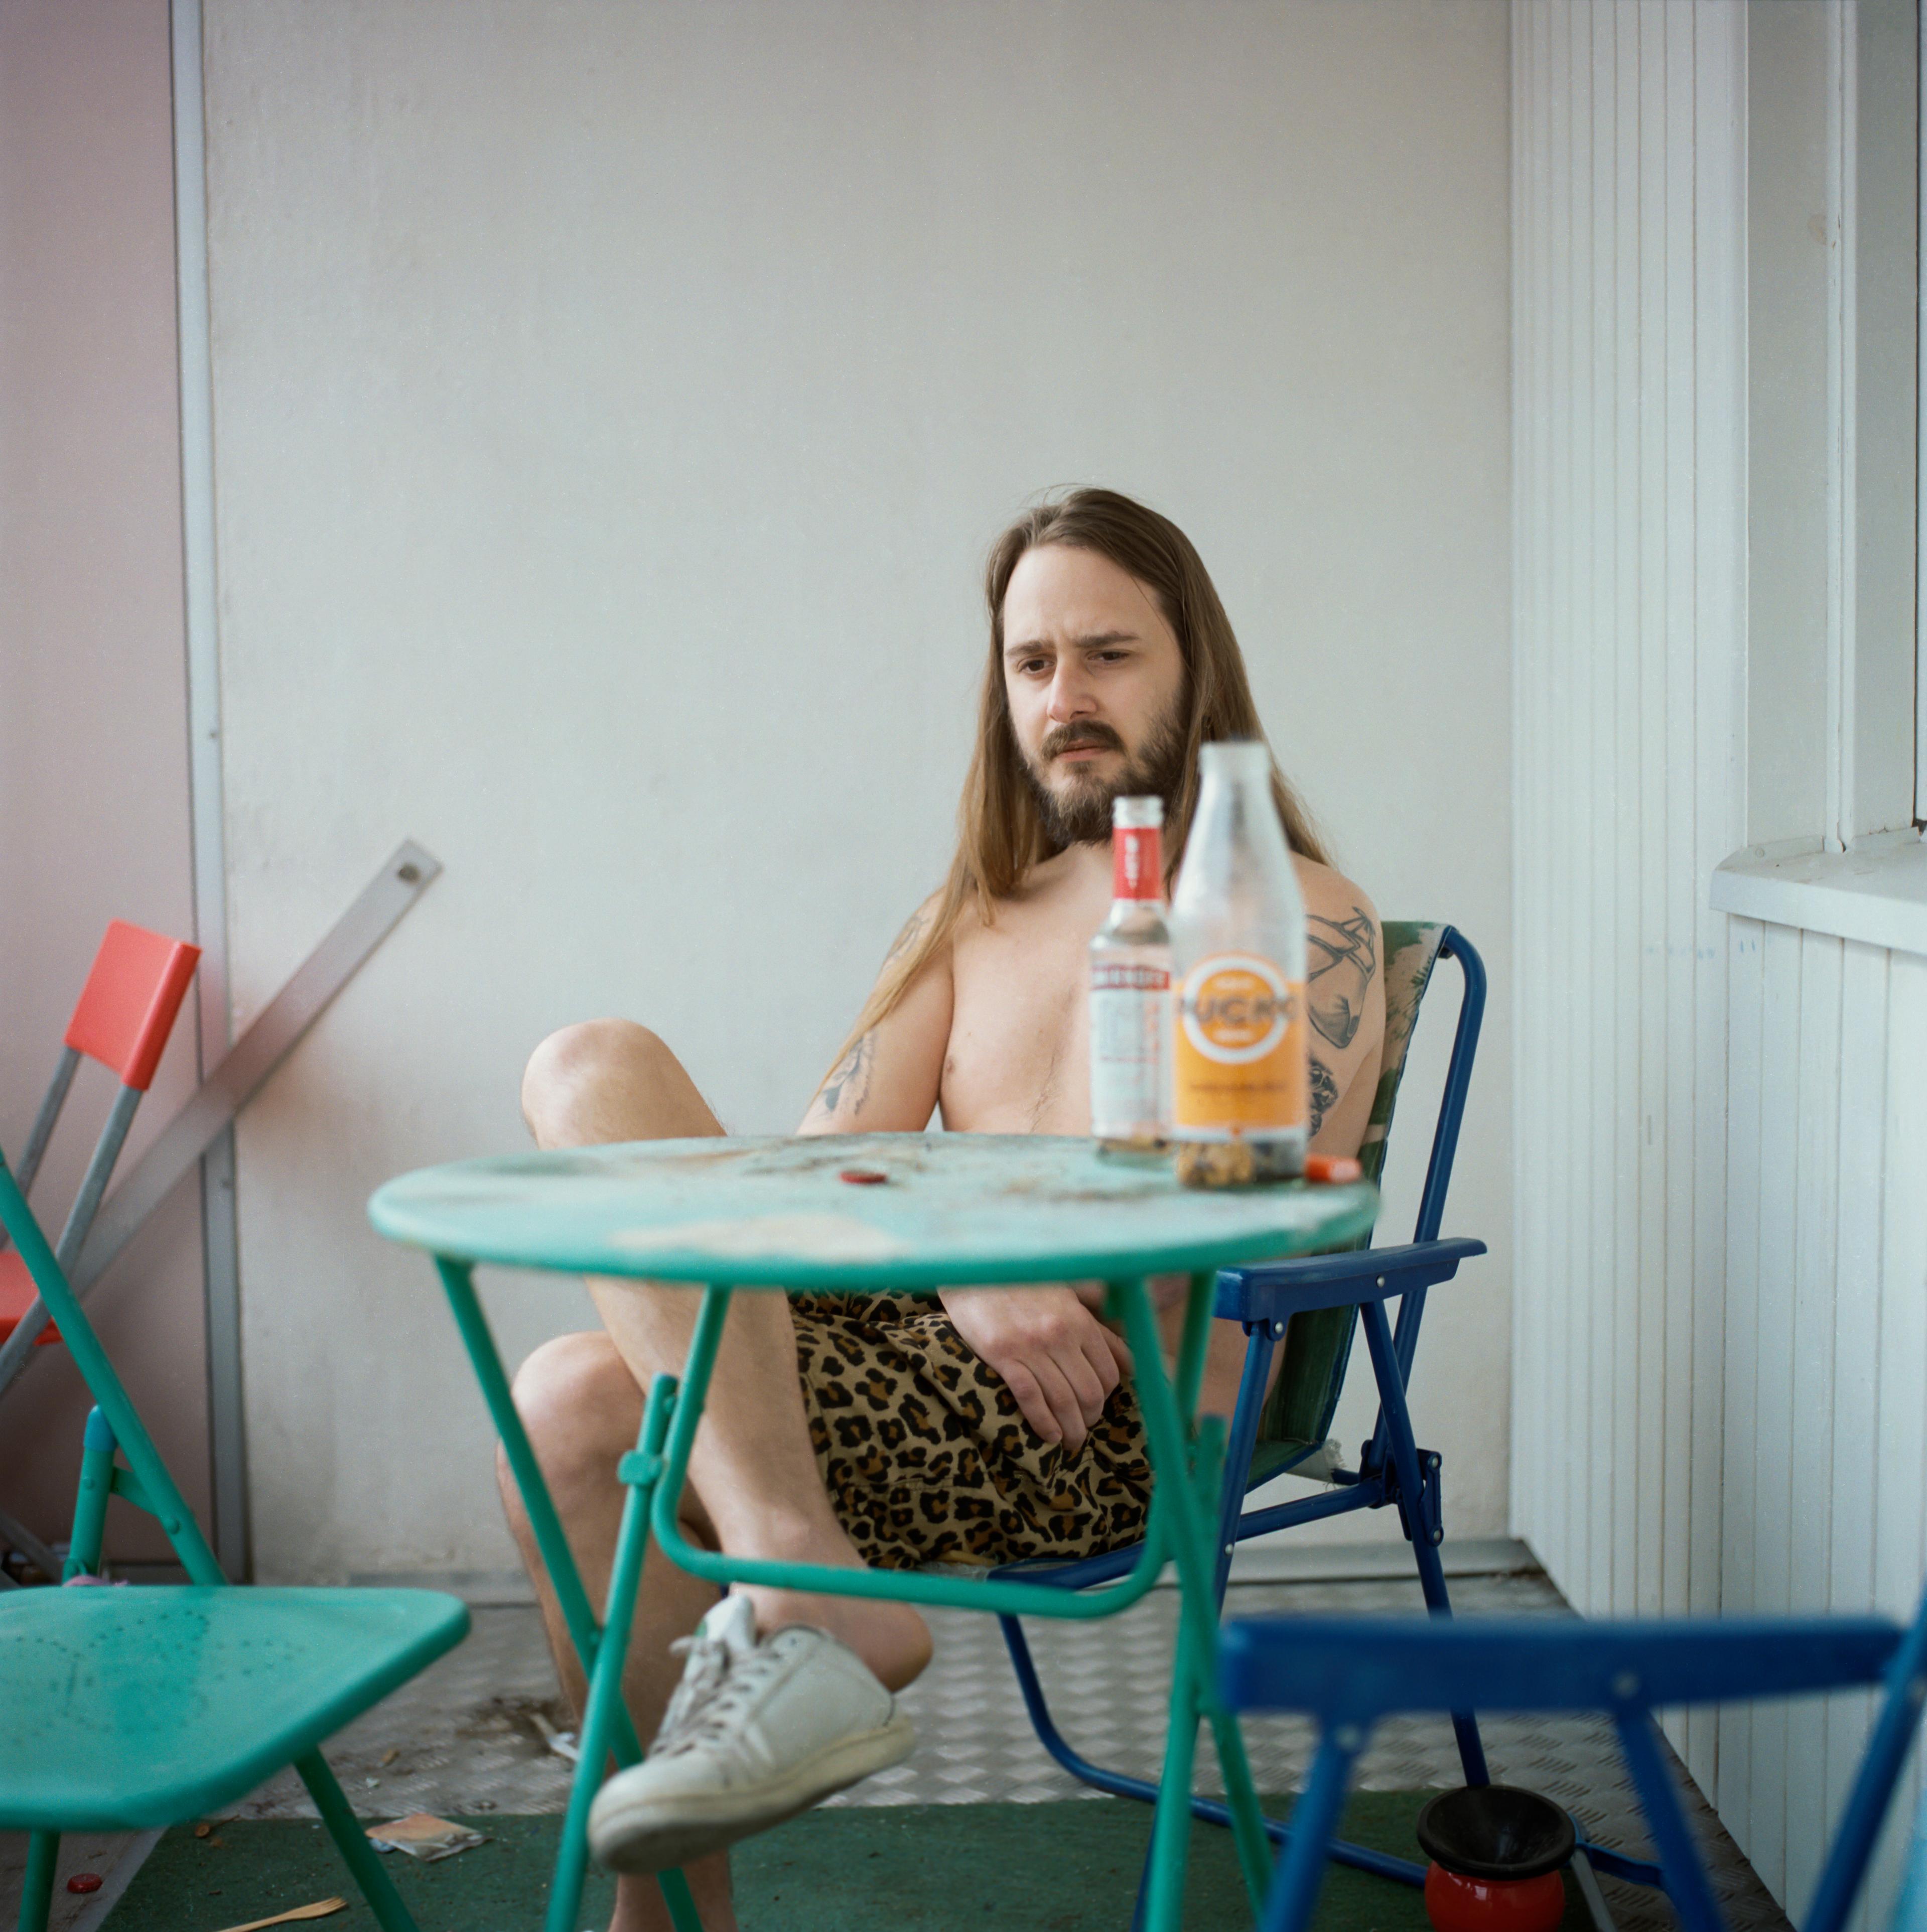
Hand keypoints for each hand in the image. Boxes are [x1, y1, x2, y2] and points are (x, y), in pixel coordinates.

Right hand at [939, 1285, 1133, 1452]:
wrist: (976, 1273)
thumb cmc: (1026, 1288)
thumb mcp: (1069, 1301)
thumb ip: (1099, 1331)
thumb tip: (1130, 1364)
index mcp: (1080, 1320)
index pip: (1108, 1373)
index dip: (1105, 1399)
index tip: (1095, 1408)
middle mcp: (1060, 1333)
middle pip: (1088, 1392)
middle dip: (1090, 1419)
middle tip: (1083, 1429)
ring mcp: (1030, 1345)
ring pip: (1062, 1400)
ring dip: (1070, 1429)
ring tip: (1069, 1441)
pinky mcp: (1002, 1355)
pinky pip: (1030, 1398)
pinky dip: (1043, 1423)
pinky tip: (1049, 1436)